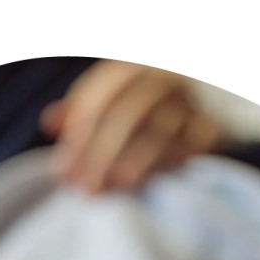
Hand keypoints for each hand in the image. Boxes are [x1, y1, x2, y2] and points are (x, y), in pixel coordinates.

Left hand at [40, 60, 222, 193]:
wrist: (207, 112)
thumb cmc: (146, 114)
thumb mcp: (112, 104)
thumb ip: (80, 113)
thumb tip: (50, 124)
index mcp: (132, 71)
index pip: (99, 99)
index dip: (79, 137)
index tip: (64, 171)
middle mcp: (162, 80)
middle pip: (127, 115)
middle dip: (103, 155)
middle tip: (87, 188)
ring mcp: (188, 102)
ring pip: (160, 131)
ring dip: (136, 161)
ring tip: (117, 187)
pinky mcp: (209, 127)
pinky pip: (189, 145)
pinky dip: (169, 164)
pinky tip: (151, 183)